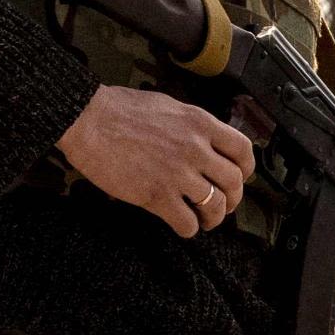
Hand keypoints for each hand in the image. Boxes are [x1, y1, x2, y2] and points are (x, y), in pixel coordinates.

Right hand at [58, 86, 255, 237]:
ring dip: (213, 218)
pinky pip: (186, 222)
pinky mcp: (157, 195)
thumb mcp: (167, 106)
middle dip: (232, 198)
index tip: (239, 177)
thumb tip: (203, 140)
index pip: (243, 150)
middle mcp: (195, 149)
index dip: (246, 169)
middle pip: (233, 182)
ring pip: (215, 206)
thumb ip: (191, 126)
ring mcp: (177, 173)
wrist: (88, 120)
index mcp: (200, 123)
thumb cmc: (119, 109)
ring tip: (204, 219)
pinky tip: (181, 224)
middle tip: (223, 204)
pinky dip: (188, 229)